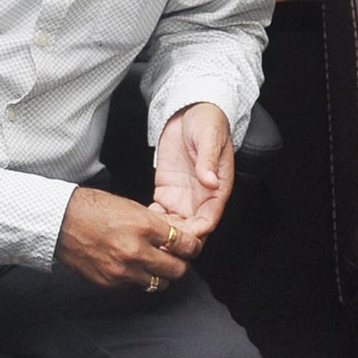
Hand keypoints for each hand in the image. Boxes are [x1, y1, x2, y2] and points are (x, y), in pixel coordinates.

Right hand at [57, 186, 192, 291]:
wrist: (60, 222)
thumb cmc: (92, 209)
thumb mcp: (131, 208)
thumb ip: (157, 224)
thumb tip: (179, 234)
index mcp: (144, 227)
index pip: (185, 245)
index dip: (193, 247)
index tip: (191, 247)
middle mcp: (135, 252)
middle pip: (177, 270)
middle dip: (180, 264)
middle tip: (176, 258)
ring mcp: (122, 271)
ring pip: (159, 284)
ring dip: (160, 275)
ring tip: (154, 263)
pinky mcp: (110, 283)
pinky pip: (135, 286)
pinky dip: (138, 278)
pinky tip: (131, 265)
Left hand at [152, 103, 234, 255]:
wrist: (189, 111)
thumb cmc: (207, 122)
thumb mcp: (209, 137)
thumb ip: (208, 160)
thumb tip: (211, 181)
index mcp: (218, 189)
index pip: (209, 220)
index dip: (197, 233)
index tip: (183, 240)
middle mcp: (201, 198)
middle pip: (191, 230)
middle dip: (177, 241)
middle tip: (159, 247)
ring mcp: (183, 197)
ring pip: (175, 226)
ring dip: (163, 236)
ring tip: (146, 240)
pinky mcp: (167, 192)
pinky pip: (160, 214)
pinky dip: (152, 222)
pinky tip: (139, 225)